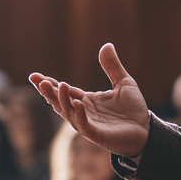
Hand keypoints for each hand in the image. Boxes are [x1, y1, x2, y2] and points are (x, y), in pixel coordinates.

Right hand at [29, 43, 149, 157]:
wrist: (146, 131)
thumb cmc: (133, 110)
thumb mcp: (124, 82)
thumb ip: (112, 66)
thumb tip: (106, 45)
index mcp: (86, 100)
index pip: (64, 91)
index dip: (49, 84)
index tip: (34, 75)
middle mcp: (82, 112)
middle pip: (60, 102)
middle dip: (48, 92)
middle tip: (38, 81)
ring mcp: (88, 124)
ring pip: (68, 112)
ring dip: (62, 100)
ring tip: (60, 85)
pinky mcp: (96, 134)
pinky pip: (83, 125)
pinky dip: (79, 115)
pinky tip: (78, 103)